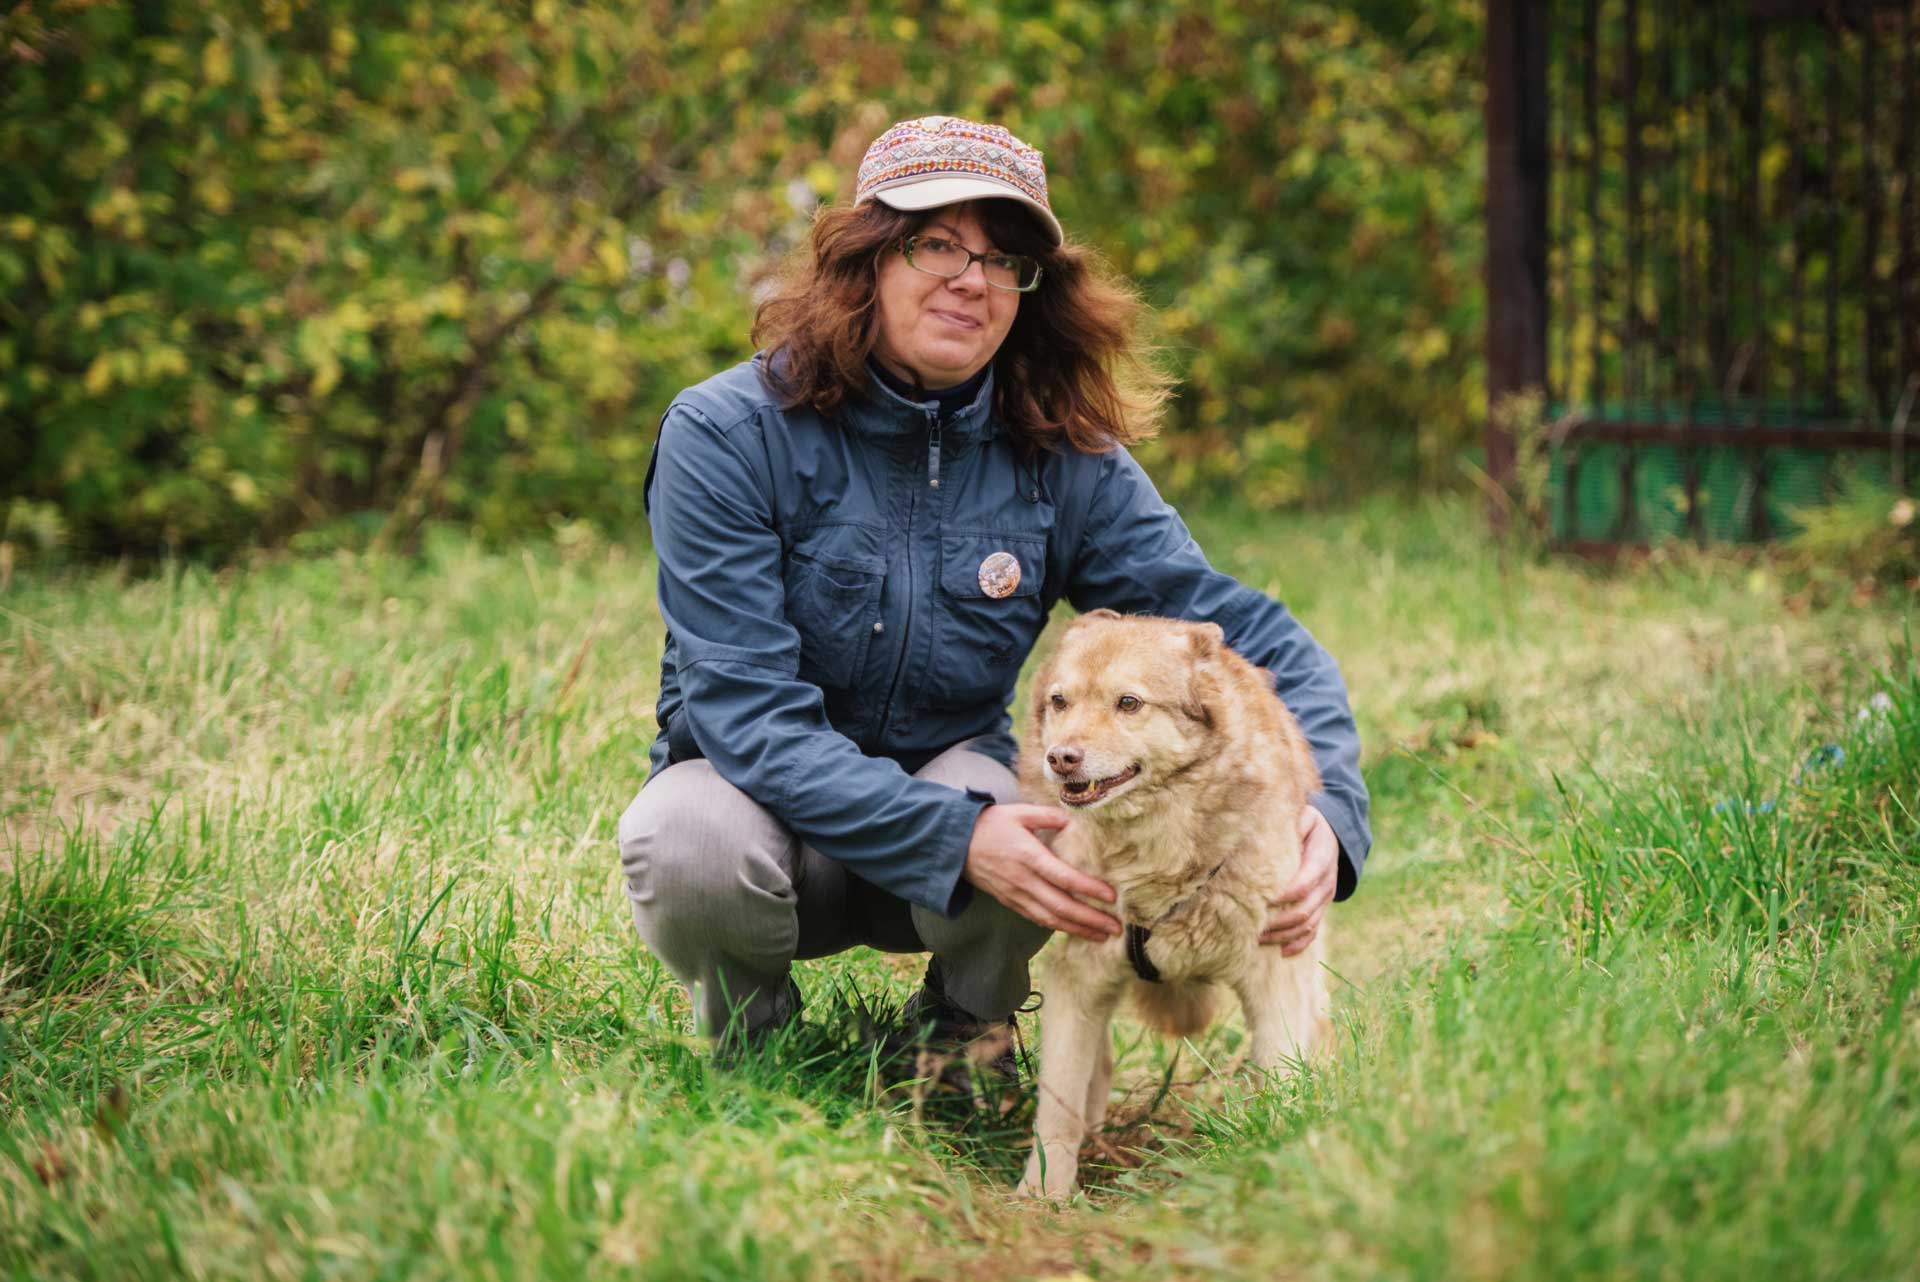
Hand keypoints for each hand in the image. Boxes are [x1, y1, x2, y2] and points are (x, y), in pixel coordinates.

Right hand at [964, 804, 1120, 940]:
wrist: (954, 845)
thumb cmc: (988, 825)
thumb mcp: (1017, 812)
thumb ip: (1046, 816)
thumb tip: (1071, 821)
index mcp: (1028, 856)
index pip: (1064, 878)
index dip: (1089, 889)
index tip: (1111, 897)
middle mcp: (1023, 880)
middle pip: (1062, 906)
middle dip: (1091, 920)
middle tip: (1115, 928)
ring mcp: (1015, 895)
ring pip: (1050, 919)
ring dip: (1078, 930)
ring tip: (1102, 936)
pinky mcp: (1009, 902)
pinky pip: (1036, 919)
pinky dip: (1057, 927)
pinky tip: (1074, 930)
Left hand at [1262, 804, 1336, 954]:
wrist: (1337, 835)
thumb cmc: (1313, 824)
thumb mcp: (1307, 816)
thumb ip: (1295, 822)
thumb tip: (1275, 829)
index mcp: (1321, 861)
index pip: (1304, 884)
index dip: (1284, 895)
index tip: (1261, 900)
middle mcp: (1326, 883)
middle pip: (1304, 910)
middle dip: (1278, 922)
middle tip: (1252, 927)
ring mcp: (1325, 898)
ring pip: (1308, 924)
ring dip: (1284, 935)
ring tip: (1258, 940)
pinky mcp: (1322, 906)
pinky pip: (1314, 930)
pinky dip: (1300, 943)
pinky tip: (1284, 952)